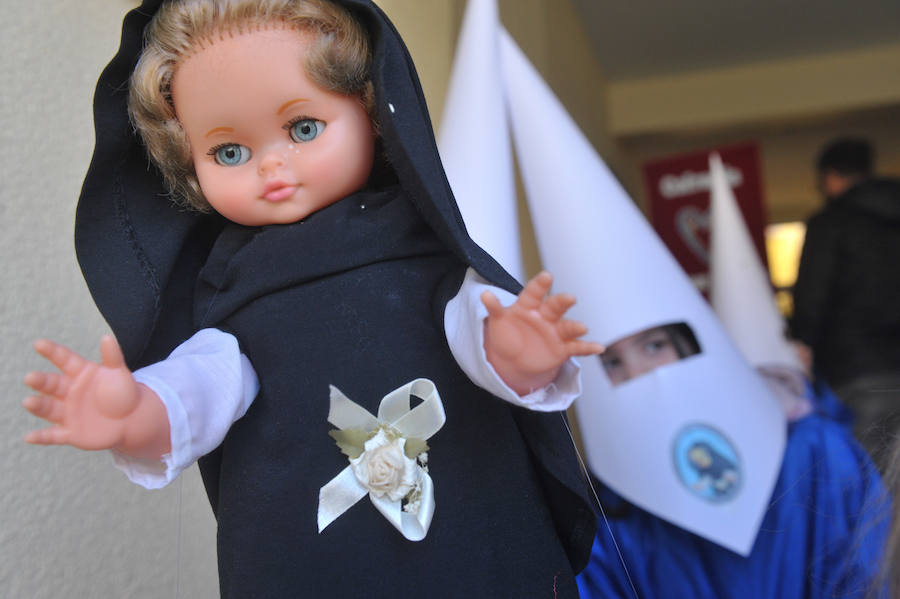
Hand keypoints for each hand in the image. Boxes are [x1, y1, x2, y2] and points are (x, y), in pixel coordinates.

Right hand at [23, 335, 168, 458]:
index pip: (64, 360)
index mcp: (79, 373)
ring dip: (38, 406)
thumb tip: (107, 338)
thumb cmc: (122, 392)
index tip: (39, 344)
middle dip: (40, 381)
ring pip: (48, 408)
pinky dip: (41, 437)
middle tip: (30, 377)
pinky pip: (53, 435)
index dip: (52, 352)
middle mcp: (68, 391)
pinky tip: (29, 437)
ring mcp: (67, 412)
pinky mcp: (70, 432)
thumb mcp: (119, 373)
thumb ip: (112, 357)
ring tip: (28, 402)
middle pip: (51, 384)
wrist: (131, 419)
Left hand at [482, 271, 603, 394]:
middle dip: (562, 302)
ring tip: (582, 327)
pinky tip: (599, 348)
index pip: (534, 292)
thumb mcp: (498, 321)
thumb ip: (495, 308)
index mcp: (529, 305)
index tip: (547, 276)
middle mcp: (545, 315)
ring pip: (567, 326)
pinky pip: (577, 347)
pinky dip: (588, 348)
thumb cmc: (507, 334)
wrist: (514, 358)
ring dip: (575, 327)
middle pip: (555, 306)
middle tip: (570, 298)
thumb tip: (484, 295)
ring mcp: (556, 331)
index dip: (540, 285)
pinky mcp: (563, 348)